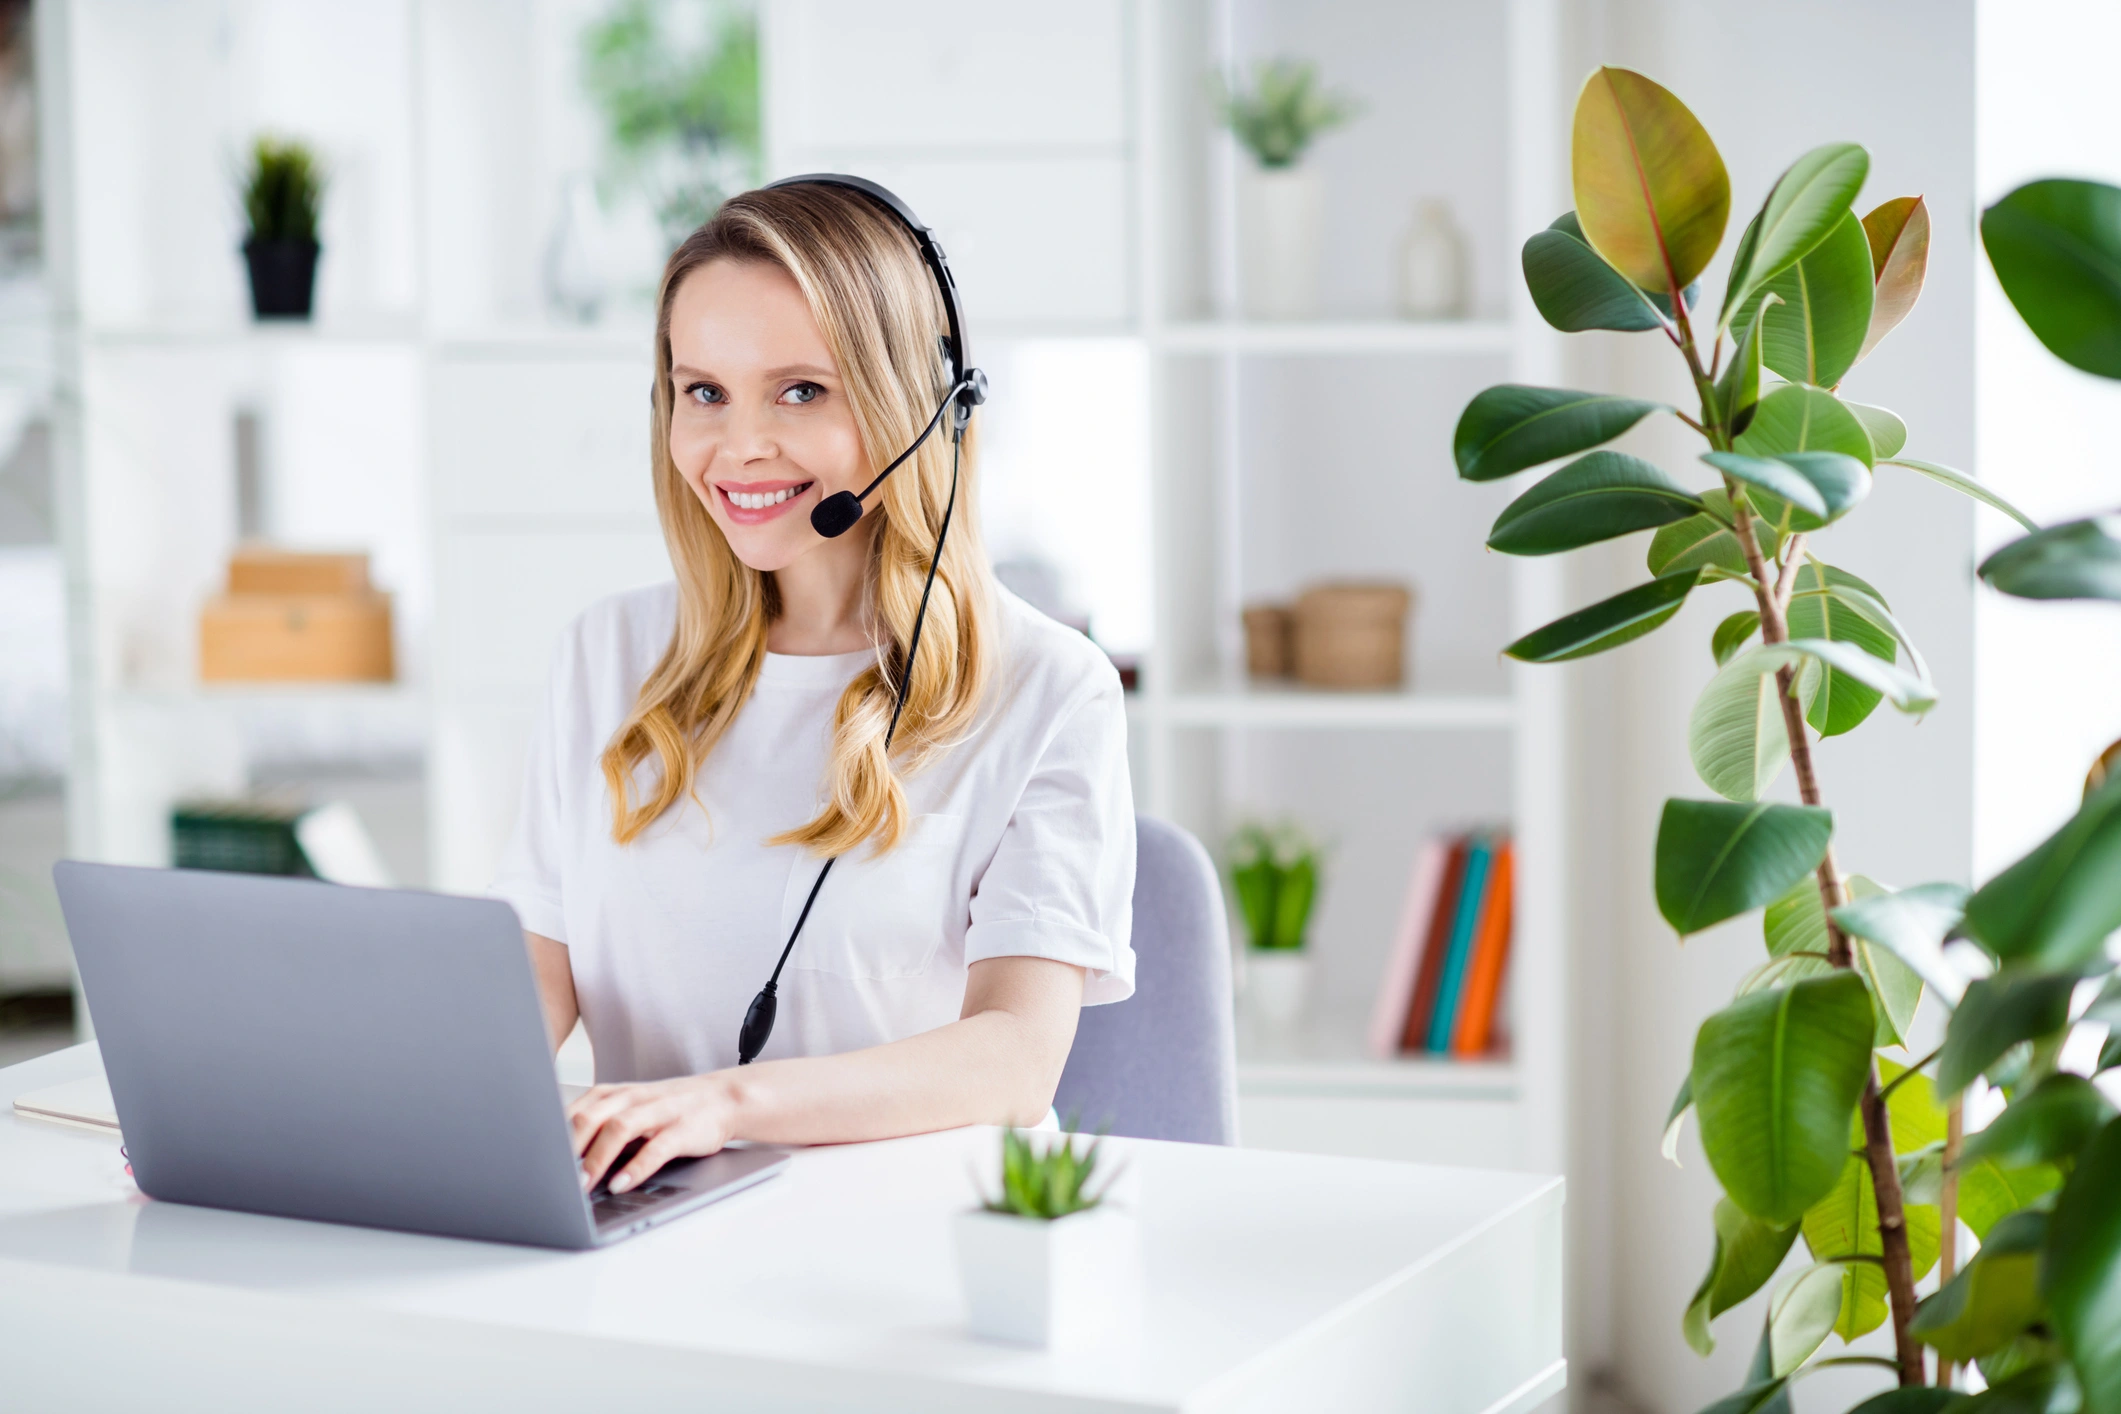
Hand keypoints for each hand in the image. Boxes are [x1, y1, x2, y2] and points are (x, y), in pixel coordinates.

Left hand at [567, 1073, 739, 1193]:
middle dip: (570, 1149)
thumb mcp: (631, 1110)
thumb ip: (600, 1127)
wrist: (725, 1098)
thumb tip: (561, 1161)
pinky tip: (621, 1185)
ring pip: (620, 1128)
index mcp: (616, 1093)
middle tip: (554, 1179)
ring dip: (597, 1158)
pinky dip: (636, 1168)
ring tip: (583, 1185)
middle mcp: (634, 1098)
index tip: (538, 1162)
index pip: (576, 1110)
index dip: (554, 1136)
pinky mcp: (683, 1129)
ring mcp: (660, 1111)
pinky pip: (656, 1148)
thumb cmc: (670, 1109)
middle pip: (592, 1116)